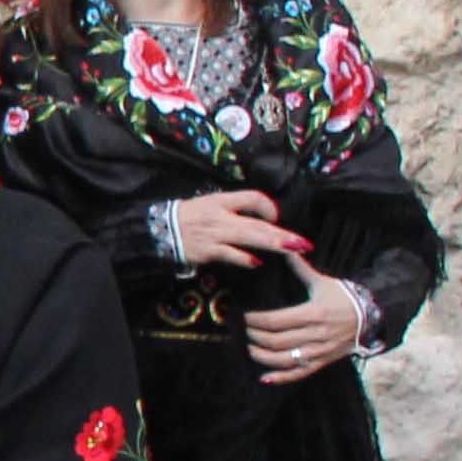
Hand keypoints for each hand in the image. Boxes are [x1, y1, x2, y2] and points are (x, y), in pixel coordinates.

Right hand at [165, 189, 303, 271]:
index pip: (252, 197)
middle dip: (282, 234)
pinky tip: (257, 263)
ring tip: (292, 249)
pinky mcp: (207, 250)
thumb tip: (261, 220)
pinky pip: (230, 254)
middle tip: (302, 243)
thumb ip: (234, 209)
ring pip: (249, 237)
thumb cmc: (188, 217)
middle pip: (257, 222)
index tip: (276, 216)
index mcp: (221, 201)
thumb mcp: (210, 204)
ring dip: (273, 244)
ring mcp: (214, 234)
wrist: (159, 229)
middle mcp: (221, 216)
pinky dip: (244, 258)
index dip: (268, 206)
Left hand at [248, 266, 365, 383]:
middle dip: (255, 337)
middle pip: (276, 341)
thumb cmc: (345, 298)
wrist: (372, 317)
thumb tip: (286, 248)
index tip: (245, 317)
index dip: (256, 321)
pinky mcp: (323, 362)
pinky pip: (299, 374)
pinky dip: (280, 378)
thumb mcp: (323, 282)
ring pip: (284, 359)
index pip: (276, 321)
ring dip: (262, 356)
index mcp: (314, 313)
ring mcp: (320, 351)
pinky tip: (264, 377)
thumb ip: (301, 268)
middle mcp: (316, 334)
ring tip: (250, 349)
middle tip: (244, 331)